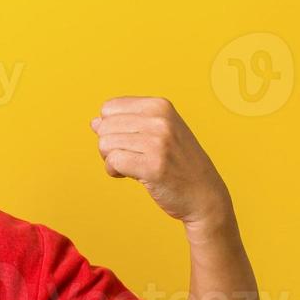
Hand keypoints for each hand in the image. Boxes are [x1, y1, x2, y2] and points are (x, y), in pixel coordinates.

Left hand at [90, 97, 231, 227]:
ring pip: (105, 144)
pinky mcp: (153, 165)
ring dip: (111, 160)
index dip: (110, 127)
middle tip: (128, 157)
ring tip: (130, 166)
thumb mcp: (157, 133)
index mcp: (160, 105)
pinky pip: (113, 162)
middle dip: (108, 145)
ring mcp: (158, 142)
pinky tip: (128, 176)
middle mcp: (160, 119)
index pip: (109, 108)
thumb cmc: (178, 164)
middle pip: (104, 126)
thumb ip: (127, 124)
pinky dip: (114, 172)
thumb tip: (94, 122)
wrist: (204, 194)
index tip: (127, 141)